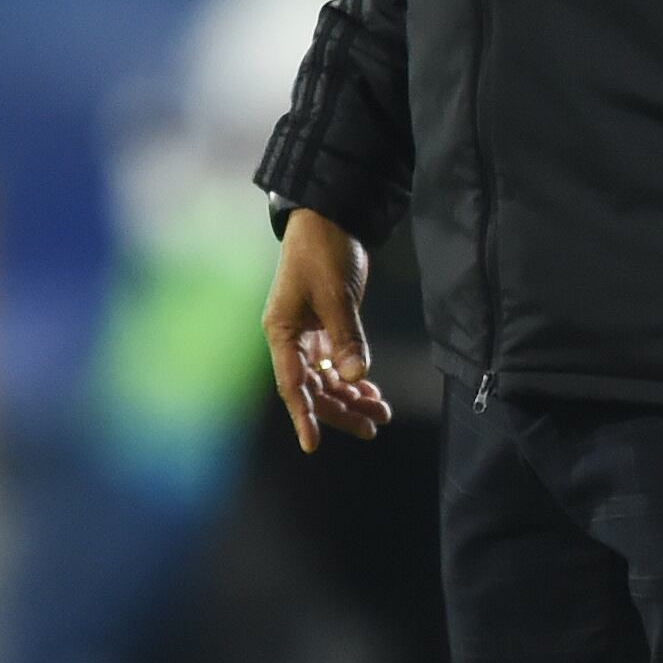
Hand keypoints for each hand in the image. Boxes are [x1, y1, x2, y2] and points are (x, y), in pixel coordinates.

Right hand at [261, 207, 393, 451]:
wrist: (329, 219)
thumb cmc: (322, 252)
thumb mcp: (335, 295)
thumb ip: (345, 337)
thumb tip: (356, 375)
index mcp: (282, 332)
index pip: (292, 383)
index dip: (304, 415)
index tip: (312, 444)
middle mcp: (291, 339)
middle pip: (313, 388)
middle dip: (341, 410)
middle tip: (373, 426)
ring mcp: (308, 336)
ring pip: (327, 379)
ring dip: (351, 396)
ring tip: (380, 412)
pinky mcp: (324, 329)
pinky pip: (336, 364)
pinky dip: (353, 377)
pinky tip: (371, 390)